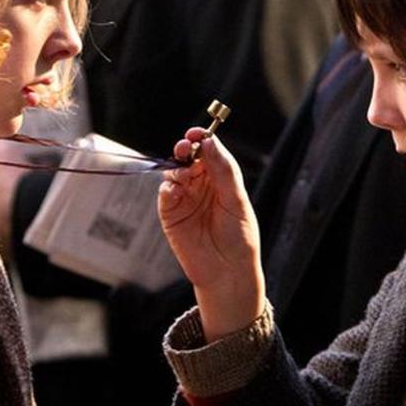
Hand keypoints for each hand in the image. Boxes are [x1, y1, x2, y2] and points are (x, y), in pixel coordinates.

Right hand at [158, 128, 264, 340]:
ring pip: (174, 172)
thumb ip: (223, 170)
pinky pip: (165, 193)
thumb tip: (210, 141)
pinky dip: (168, 187)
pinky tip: (176, 189)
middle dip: (185, 148)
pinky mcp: (170, 213)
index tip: (198, 133)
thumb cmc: (239, 237)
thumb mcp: (236, 200)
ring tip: (185, 172)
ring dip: (177, 167)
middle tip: (186, 146)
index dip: (202, 139)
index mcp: (220, 178)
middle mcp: (201, 184)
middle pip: (188, 157)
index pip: (208, 151)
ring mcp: (185, 198)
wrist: (228, 272)